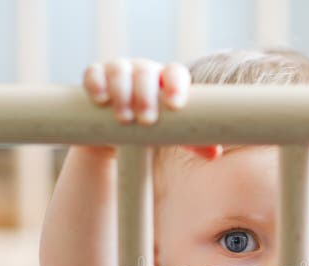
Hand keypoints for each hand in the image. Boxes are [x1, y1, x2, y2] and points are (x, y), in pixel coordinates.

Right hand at [83, 58, 221, 158]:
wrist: (118, 133)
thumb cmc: (153, 131)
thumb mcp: (172, 135)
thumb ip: (193, 142)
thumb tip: (214, 152)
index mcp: (166, 80)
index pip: (175, 73)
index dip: (175, 84)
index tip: (175, 105)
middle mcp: (143, 71)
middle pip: (146, 71)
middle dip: (146, 95)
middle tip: (147, 120)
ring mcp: (119, 72)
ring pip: (119, 70)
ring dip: (122, 92)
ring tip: (124, 118)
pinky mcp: (96, 77)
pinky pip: (93, 72)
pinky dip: (96, 82)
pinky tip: (101, 99)